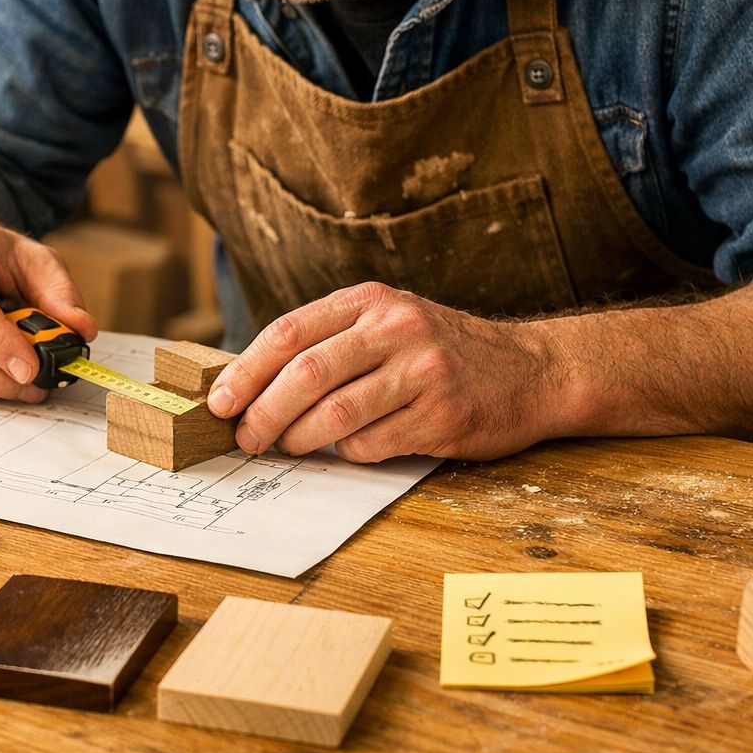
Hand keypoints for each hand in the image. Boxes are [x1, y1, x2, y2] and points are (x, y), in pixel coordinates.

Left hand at [206, 282, 557, 463]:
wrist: (533, 370)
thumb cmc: (441, 351)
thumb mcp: (388, 321)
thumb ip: (330, 341)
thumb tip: (251, 383)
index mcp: (372, 300)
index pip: (289, 333)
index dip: (245, 371)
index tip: (219, 403)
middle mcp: (396, 329)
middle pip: (305, 375)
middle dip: (263, 414)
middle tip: (246, 438)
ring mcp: (423, 372)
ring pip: (334, 415)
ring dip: (298, 439)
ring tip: (286, 447)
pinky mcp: (443, 416)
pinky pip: (371, 443)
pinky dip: (348, 453)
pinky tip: (351, 448)